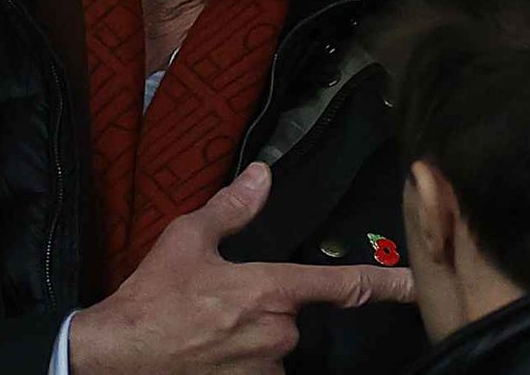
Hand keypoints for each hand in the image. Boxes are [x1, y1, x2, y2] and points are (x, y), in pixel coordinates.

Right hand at [68, 162, 414, 373]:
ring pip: (275, 349)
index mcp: (268, 290)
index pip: (340, 286)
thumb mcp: (186, 240)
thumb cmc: (150, 297)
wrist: (113, 358)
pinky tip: (209, 354)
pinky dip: (241, 362)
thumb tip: (264, 174)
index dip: (385, 284)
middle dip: (267, 309)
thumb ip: (233, 208)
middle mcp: (276, 334)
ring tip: (206, 332)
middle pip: (293, 316)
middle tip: (219, 306)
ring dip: (252, 339)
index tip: (417, 284)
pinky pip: (259, 373)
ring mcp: (263, 370)